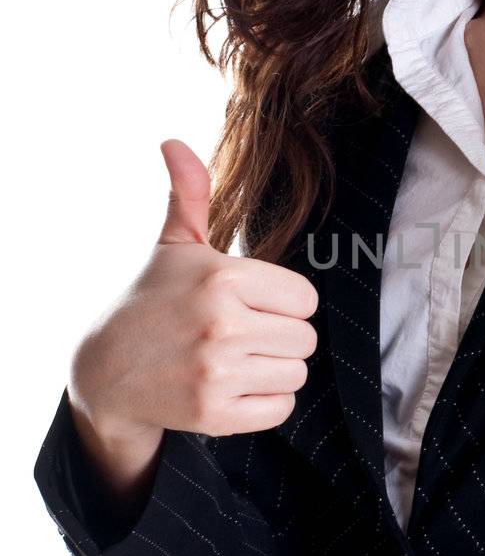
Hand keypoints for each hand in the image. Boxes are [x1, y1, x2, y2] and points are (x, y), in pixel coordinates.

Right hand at [68, 139, 319, 443]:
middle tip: (242, 334)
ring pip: (296, 374)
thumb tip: (173, 142)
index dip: (284, 303)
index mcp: (223, 278)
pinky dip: (264, 403)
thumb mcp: (174, 247)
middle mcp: (221, 325)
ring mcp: (216, 372)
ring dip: (274, 370)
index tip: (253, 304)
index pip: (305, 299)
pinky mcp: (213, 413)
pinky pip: (281, 409)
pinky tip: (232, 386)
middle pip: (306, 339)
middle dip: (281, 338)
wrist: (107, 370)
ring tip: (236, 359)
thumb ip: (189, 194)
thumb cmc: (153, 300)